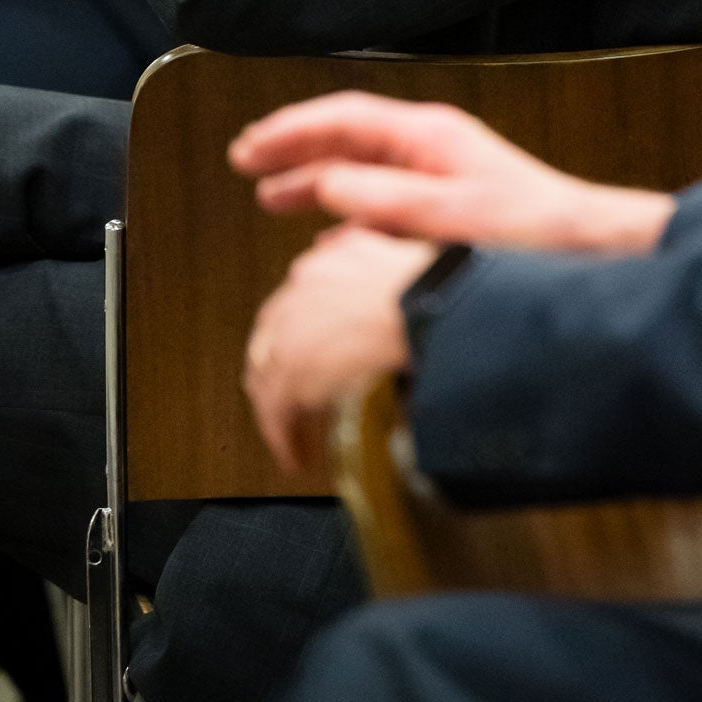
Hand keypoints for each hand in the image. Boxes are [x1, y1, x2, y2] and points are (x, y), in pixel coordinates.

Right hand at [231, 89, 673, 254]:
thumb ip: (385, 200)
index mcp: (428, 137)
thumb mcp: (450, 216)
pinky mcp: (448, 207)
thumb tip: (325, 185)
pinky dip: (347, 215)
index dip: (291, 131)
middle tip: (246, 165)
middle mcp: (430, 148)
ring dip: (316, 181)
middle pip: (347, 138)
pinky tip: (329, 241)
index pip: (344, 119)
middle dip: (294, 150)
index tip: (249, 149)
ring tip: (273, 198)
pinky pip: (382, 202)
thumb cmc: (531, 230)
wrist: (588, 247)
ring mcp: (439, 175)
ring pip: (362, 170)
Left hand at [243, 224, 435, 473]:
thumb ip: (364, 247)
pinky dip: (283, 439)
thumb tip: (347, 246)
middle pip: (271, 340)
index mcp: (323, 263)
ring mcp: (290, 334)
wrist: (431, 304)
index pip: (293, 303)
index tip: (308, 352)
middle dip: (278, 370)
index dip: (297, 332)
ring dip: (278, 408)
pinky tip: (296, 456)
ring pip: (268, 379)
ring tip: (293, 434)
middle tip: (291, 398)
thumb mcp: (396, 245)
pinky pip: (276, 415)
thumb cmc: (432, 279)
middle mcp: (298, 293)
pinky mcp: (292, 376)